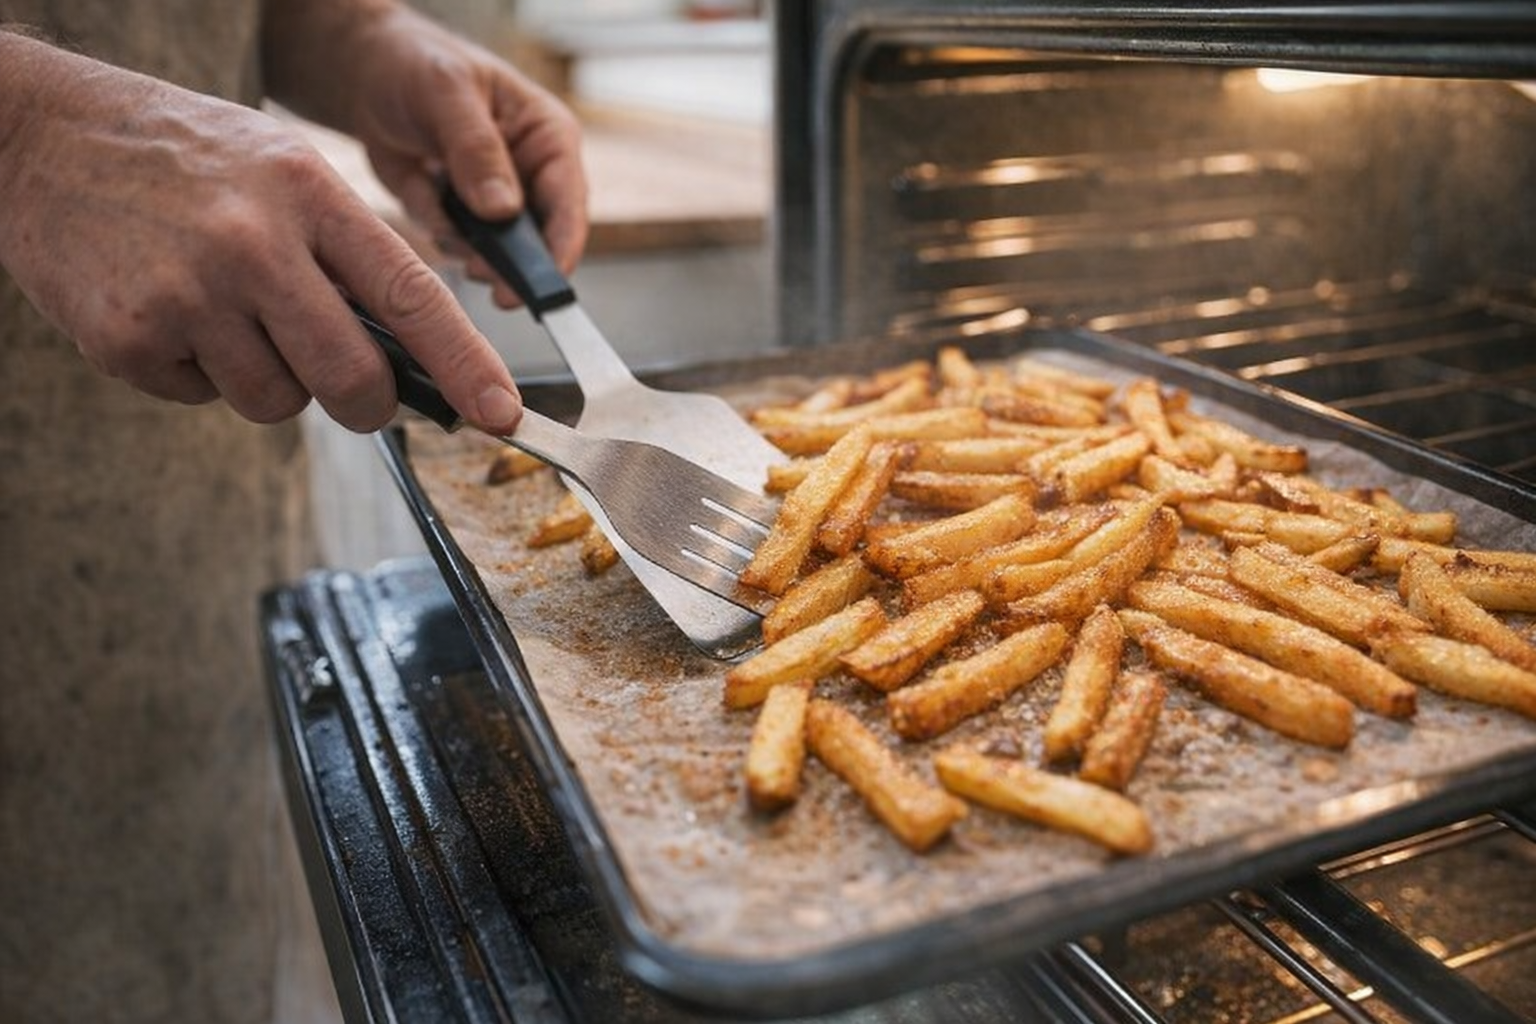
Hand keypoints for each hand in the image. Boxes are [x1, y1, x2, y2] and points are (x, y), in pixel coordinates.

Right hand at [0, 32, 521, 432]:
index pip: (411, 295)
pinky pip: (203, 400)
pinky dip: (196, 372)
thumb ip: (347, 254)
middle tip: (350, 387)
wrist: (40, 136)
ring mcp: (188, 294)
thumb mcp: (284, 170)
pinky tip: (171, 311)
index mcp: (309, 192)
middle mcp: (253, 243)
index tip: (502, 414)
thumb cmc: (184, 160)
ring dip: (267, 378)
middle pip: (353, 380)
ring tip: (225, 308)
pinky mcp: (130, 339)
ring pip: (277, 403)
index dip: (466, 365)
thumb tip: (411, 356)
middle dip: (365, 403)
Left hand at [268, 5, 589, 309]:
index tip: (543, 288)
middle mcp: (531, 175)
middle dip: (504, 260)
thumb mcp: (447, 93)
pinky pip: (453, 243)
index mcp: (547, 138)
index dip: (560, 251)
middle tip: (477, 271)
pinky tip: (418, 186)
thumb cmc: (417, 64)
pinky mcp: (464, 217)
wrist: (368, 75)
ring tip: (429, 192)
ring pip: (494, 252)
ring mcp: (498, 201)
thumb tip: (503, 210)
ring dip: (459, 238)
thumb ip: (476, 150)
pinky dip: (430, 222)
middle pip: (537, 242)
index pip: (568, 205)